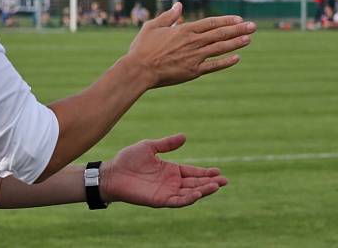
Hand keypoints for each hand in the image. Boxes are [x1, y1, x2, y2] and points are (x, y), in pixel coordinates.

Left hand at [100, 134, 226, 207]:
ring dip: (203, 191)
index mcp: (170, 170)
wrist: (113, 172)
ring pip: (190, 193)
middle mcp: (171, 182)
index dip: (205, 173)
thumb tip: (184, 136)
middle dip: (210, 182)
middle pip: (195, 184)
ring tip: (216, 186)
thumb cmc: (128, 159)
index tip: (218, 171)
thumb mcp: (150, 146)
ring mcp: (166, 192)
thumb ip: (167, 144)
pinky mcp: (159, 200)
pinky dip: (188, 198)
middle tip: (224, 180)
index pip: (192, 172)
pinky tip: (198, 194)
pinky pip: (177, 201)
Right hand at [124, 2, 254, 88]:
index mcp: (185, 30)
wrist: (140, 69)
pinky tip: (236, 58)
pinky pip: (214, 66)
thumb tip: (179, 6)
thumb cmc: (143, 47)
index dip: (226, 20)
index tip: (239, 18)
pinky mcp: (193, 71)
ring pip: (220, 48)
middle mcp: (193, 42)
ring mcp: (195, 57)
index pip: (211, 23)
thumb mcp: (153, 26)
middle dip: (238, 29)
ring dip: (236, 43)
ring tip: (249, 39)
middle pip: (220, 34)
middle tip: (253, 26)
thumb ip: (169, 16)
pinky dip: (226, 62)